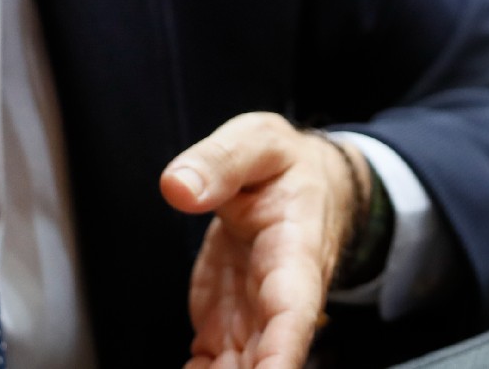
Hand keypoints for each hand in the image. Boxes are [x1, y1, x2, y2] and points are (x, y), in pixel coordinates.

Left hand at [162, 112, 368, 368]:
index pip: (293, 313)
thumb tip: (178, 187)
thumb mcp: (256, 142)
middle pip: (265, 357)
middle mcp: (278, 297)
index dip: (280, 354)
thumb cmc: (287, 167)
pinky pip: (214, 367)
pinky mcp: (226, 325)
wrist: (310, 185)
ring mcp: (252, 318)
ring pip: (240, 368)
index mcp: (294, 251)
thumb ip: (220, 162)